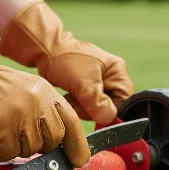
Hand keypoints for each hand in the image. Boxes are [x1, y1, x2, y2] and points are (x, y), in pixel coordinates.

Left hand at [0, 0, 133, 124]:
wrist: (45, 51)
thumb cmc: (66, 61)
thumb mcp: (83, 83)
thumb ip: (97, 102)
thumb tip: (109, 119)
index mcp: (117, 72)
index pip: (123, 100)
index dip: (110, 110)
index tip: (92, 112)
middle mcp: (111, 77)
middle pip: (109, 105)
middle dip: (92, 109)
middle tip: (76, 103)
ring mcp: (99, 83)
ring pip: (96, 107)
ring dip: (82, 108)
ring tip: (70, 99)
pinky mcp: (86, 88)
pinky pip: (87, 104)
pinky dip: (77, 105)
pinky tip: (68, 99)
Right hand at [0, 28, 90, 166]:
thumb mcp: (28, 89)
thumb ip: (45, 111)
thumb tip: (57, 142)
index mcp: (46, 92)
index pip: (71, 122)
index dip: (77, 144)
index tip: (79, 160)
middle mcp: (37, 104)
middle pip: (52, 142)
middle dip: (39, 145)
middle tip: (20, 132)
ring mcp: (20, 117)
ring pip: (30, 151)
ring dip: (16, 146)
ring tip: (3, 126)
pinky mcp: (2, 130)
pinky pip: (9, 154)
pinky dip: (0, 149)